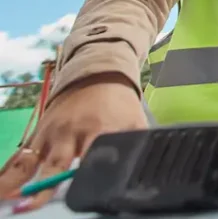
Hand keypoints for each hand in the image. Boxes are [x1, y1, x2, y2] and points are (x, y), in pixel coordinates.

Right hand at [0, 75, 147, 212]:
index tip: (84, 188)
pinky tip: (6, 188)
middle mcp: (72, 132)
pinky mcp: (39, 135)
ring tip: (14, 200)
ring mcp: (52, 134)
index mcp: (100, 128)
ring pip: (33, 162)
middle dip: (47, 183)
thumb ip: (138, 143)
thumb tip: (145, 164)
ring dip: (21, 182)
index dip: (89, 173)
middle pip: (58, 162)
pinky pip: (22, 158)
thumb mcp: (135, 120)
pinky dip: (13, 173)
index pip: (93, 156)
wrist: (97, 74)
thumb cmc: (119, 103)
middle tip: (35, 202)